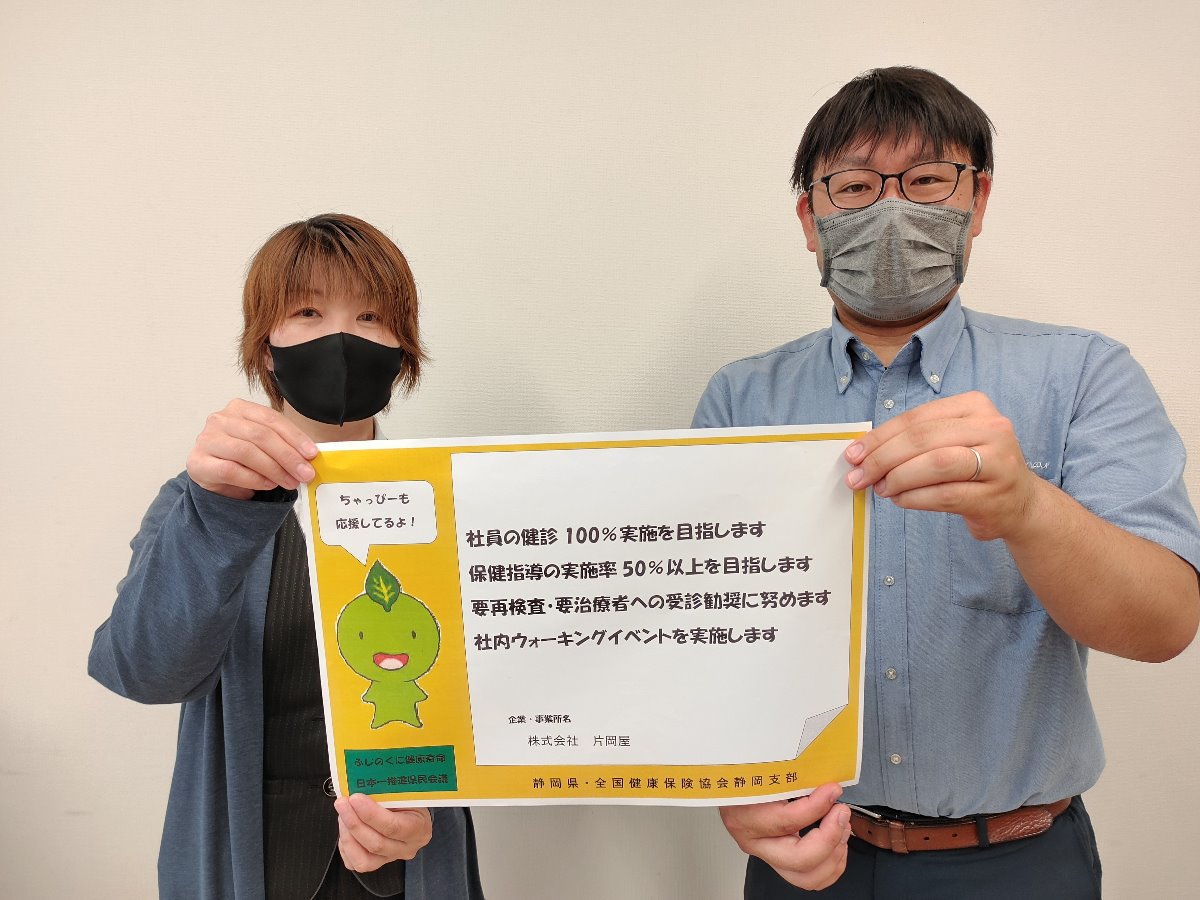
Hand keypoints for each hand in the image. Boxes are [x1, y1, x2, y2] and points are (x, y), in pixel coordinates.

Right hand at [185, 399, 317, 498]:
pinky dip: (254, 479)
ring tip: (290, 482)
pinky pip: (231, 470)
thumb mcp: (264, 445)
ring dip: (274, 469)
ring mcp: (207, 439)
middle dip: (288, 456)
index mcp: (239, 408)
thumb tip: (309, 457)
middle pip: (260, 435)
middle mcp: (220, 419)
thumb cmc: (241, 459)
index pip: (271, 418)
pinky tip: (269, 485)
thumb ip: (283, 445)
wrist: (212, 478)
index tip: (312, 454)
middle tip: (305, 473)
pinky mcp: (198, 462)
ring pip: (247, 452)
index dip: (294, 436)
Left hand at [334, 794, 432, 871]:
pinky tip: (345, 829)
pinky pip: (354, 863)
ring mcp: (391, 859)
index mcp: (419, 828)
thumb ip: (386, 794)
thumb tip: (360, 788)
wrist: (411, 812)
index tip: (355, 799)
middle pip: (376, 844)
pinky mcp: (375, 863)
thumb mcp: (405, 792)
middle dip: (354, 823)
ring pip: (364, 859)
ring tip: (342, 815)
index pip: (393, 827)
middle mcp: (406, 848)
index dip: (371, 814)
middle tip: (342, 803)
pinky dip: (345, 846)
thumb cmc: (408, 799)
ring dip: (347, 836)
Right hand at [719, 782, 850, 890]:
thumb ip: (789, 773)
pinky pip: (811, 878)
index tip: (832, 790)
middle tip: (841, 812)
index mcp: (745, 816)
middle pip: (799, 860)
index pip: (786, 821)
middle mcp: (754, 842)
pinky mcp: (780, 861)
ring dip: (834, 854)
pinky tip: (836, 840)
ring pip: (807, 877)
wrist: (727, 782)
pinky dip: (832, 863)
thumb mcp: (761, 767)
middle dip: (829, 837)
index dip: (816, 806)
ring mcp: (767, 855)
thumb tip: (823, 776)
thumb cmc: (744, 773)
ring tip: (841, 826)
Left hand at [844, 391, 1040, 541]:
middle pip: (923, 439)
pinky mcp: (995, 494)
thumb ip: (914, 440)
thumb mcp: (950, 441)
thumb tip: (863, 452)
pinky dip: (914, 498)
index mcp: (975, 405)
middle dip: (882, 458)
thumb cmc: (975, 468)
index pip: (917, 418)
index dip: (879, 436)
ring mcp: (998, 461)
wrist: (1020, 502)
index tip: (853, 454)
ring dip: (898, 478)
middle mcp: (992, 427)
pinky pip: (944, 494)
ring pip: (934, 464)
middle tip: (858, 476)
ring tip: (881, 488)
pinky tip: (900, 500)